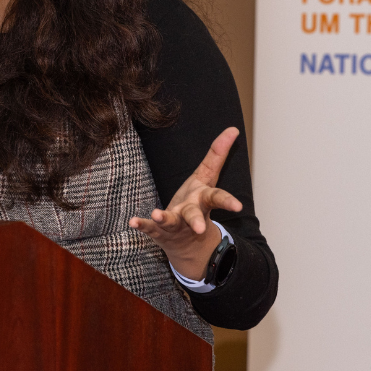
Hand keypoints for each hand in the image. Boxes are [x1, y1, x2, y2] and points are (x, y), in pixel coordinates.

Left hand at [128, 126, 243, 280]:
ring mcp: (174, 223)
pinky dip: (142, 225)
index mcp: (203, 199)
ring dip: (164, 219)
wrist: (187, 241)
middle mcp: (190, 213)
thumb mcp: (207, 177)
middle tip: (200, 228)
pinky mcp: (159, 230)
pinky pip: (150, 228)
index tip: (237, 206)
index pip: (217, 198)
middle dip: (197, 221)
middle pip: (194, 215)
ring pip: (171, 222)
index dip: (227, 202)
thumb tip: (233, 129)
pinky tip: (133, 221)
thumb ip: (217, 154)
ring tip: (157, 214)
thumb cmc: (197, 203)